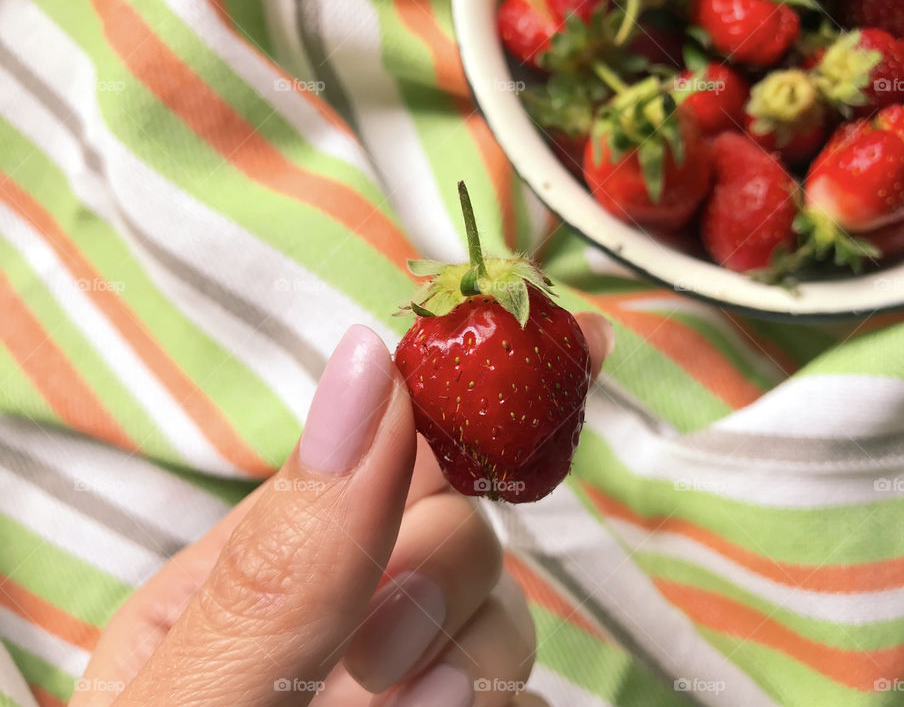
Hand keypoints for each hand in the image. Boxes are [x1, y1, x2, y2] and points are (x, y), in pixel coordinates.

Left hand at [73, 317, 612, 706]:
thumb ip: (286, 560)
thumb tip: (366, 369)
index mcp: (236, 589)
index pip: (364, 456)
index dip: (439, 418)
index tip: (533, 364)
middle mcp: (324, 631)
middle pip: (448, 530)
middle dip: (441, 584)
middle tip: (386, 671)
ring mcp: (398, 689)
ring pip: (500, 619)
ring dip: (474, 669)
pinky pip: (521, 691)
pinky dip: (494, 704)